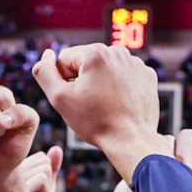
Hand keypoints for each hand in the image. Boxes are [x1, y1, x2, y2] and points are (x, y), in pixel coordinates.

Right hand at [12, 144, 64, 191]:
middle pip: (43, 161)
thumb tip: (57, 148)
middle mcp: (9, 172)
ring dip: (46, 190)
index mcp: (14, 170)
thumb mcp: (48, 188)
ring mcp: (10, 179)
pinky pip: (42, 179)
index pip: (41, 157)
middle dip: (47, 182)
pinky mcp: (14, 188)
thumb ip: (52, 168)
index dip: (47, 177)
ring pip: (44, 169)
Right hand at [30, 43, 164, 179]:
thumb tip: (46, 55)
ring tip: (105, 105)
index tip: (76, 98)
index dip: (63, 81)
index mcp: (95, 52)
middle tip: (90, 104)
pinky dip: (119, 87)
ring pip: (105, 69)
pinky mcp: (147, 75)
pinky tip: (119, 104)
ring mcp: (135, 63)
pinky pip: (124, 76)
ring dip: (100, 83)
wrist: (131, 140)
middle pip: (86, 63)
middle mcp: (118, 51)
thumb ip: (44, 73)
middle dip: (83, 81)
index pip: (65, 59)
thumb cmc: (96, 122)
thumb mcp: (60, 98)